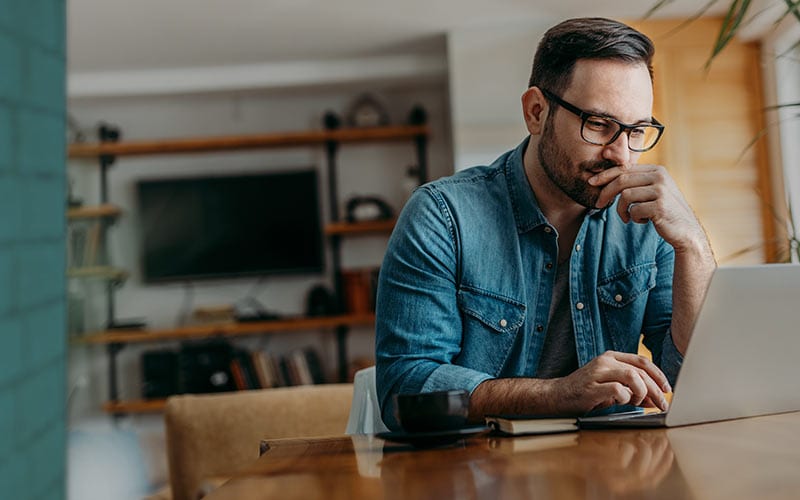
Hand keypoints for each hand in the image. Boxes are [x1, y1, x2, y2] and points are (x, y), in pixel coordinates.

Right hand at [554, 351, 670, 413]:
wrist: (557, 396)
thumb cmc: (584, 392)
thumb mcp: (612, 390)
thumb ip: (633, 392)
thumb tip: (654, 400)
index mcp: (611, 357)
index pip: (642, 361)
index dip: (658, 375)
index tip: (666, 389)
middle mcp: (605, 361)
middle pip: (640, 371)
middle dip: (655, 389)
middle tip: (662, 404)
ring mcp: (597, 373)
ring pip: (632, 376)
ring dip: (642, 392)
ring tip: (639, 402)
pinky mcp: (591, 387)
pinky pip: (618, 390)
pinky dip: (626, 398)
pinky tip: (622, 402)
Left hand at [589, 164, 706, 253]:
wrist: (686, 230)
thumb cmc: (664, 211)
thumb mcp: (652, 192)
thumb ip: (636, 182)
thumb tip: (606, 178)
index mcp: (657, 170)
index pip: (625, 168)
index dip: (606, 175)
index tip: (592, 182)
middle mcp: (660, 177)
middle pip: (622, 180)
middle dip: (606, 192)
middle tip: (598, 204)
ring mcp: (661, 190)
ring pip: (625, 196)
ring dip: (622, 210)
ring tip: (629, 217)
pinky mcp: (659, 206)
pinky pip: (634, 210)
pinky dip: (634, 218)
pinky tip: (643, 221)